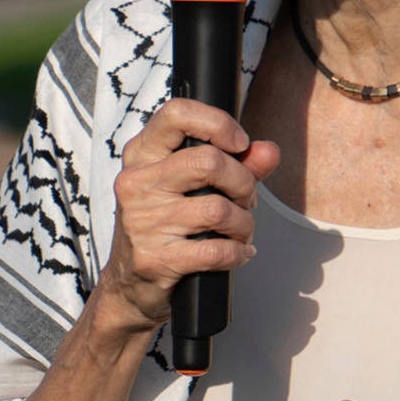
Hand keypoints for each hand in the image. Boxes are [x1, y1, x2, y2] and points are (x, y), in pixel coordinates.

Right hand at [98, 99, 280, 334]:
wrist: (130, 286)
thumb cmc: (166, 227)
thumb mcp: (195, 187)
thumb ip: (238, 165)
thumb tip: (268, 151)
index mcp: (143, 155)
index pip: (177, 113)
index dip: (218, 124)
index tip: (239, 143)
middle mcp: (136, 183)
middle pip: (209, 162)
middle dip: (243, 183)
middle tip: (244, 200)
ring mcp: (141, 221)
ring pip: (219, 209)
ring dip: (243, 224)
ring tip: (239, 231)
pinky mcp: (154, 258)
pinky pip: (217, 250)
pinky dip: (237, 253)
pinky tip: (236, 253)